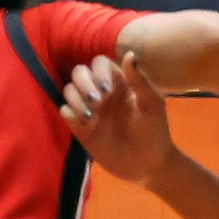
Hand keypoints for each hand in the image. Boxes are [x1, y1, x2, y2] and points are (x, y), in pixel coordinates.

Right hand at [61, 52, 174, 187]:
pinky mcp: (79, 126)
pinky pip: (64, 111)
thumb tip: (129, 53)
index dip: (98, 72)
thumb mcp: (152, 105)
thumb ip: (139, 80)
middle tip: (97, 102)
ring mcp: (88, 109)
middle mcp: (101, 92)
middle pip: (78, 73)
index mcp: (119, 83)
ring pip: (68, 90)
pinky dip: (70, 114)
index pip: (98, 63)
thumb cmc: (154, 132)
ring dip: (76, 100)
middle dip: (84, 84)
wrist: (147, 165)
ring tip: (92, 117)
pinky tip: (86, 125)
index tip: (108, 89)